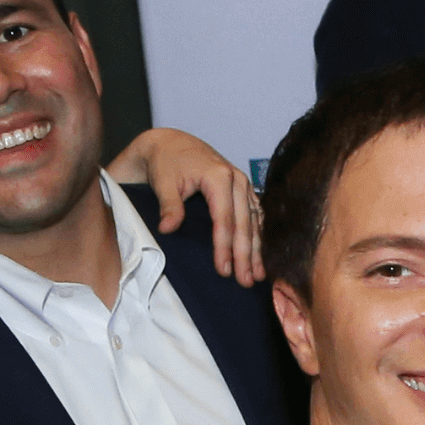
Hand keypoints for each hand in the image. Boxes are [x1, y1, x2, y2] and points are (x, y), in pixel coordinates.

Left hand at [104, 128, 265, 284]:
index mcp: (219, 176)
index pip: (225, 219)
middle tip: (246, 281)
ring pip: (254, 221)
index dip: (225, 247)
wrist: (172, 143)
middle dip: (246, 255)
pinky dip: (258, 235)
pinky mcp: (244, 189)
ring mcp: (243, 184)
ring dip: (257, 249)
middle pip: (244, 224)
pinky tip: (260, 254)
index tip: (224, 270)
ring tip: (258, 275)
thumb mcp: (163, 181)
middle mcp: (237, 180)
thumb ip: (169, 205)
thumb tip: (168, 229)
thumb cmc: (166, 162)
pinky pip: (256, 215)